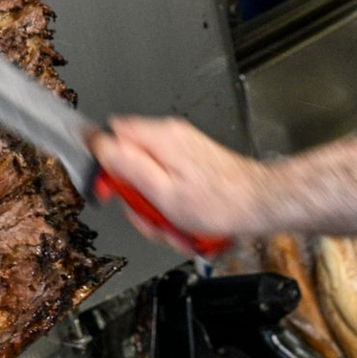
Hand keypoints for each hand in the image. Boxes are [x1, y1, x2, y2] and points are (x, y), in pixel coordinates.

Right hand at [91, 117, 268, 241]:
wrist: (258, 203)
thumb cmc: (219, 202)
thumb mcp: (163, 192)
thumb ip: (127, 167)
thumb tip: (98, 145)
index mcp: (160, 138)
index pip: (111, 134)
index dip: (104, 164)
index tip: (109, 189)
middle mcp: (171, 137)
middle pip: (129, 163)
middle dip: (136, 197)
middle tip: (151, 215)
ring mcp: (183, 150)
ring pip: (148, 180)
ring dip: (155, 209)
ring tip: (173, 223)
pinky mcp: (192, 164)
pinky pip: (167, 185)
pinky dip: (171, 207)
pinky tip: (185, 221)